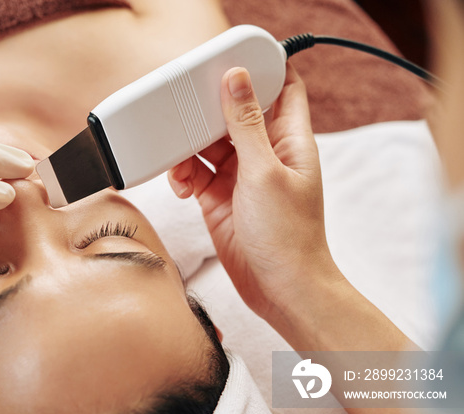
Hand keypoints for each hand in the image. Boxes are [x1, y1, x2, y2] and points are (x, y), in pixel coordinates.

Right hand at [168, 64, 339, 322]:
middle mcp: (265, 155)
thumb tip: (237, 78)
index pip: (282, 89)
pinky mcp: (219, 199)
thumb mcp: (263, 172)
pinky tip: (184, 186)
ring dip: (190, 149)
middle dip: (209, 112)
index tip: (229, 64)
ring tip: (184, 164)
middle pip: (234, 114)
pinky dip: (184, 175)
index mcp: (289, 140)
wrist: (280, 290)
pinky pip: (195, 174)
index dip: (260, 71)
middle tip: (187, 112)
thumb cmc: (287, 236)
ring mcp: (241, 177)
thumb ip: (245, 124)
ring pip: (208, 144)